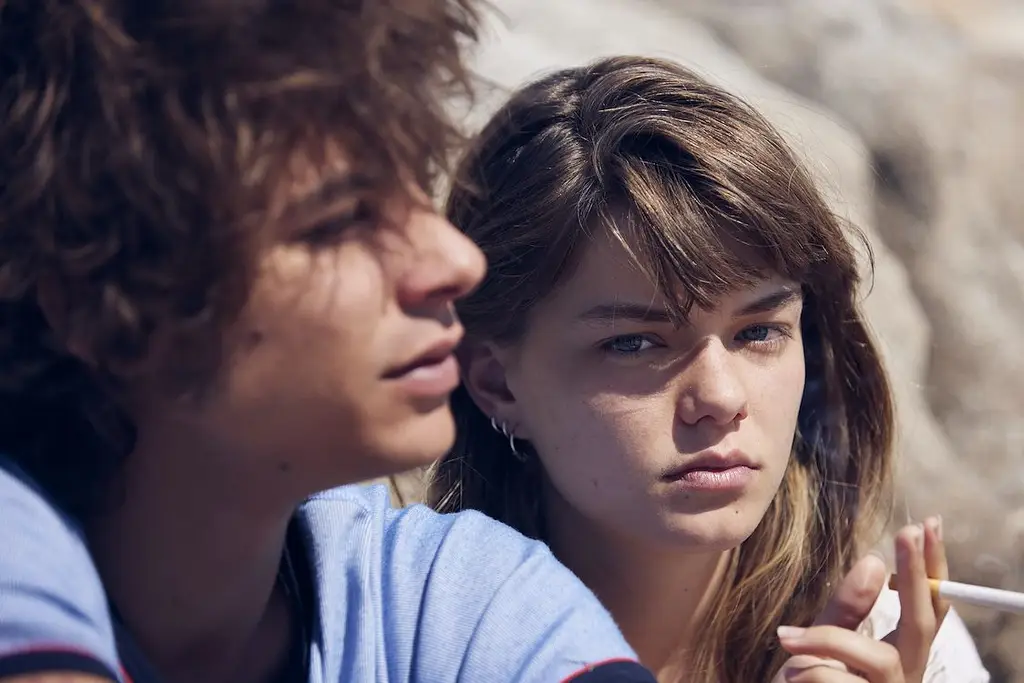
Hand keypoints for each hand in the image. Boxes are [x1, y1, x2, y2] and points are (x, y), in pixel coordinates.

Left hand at [773, 517, 947, 681]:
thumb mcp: (819, 642)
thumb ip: (846, 609)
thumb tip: (875, 561)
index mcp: (897, 660)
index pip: (926, 612)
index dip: (931, 572)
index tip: (929, 524)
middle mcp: (901, 682)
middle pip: (920, 628)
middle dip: (915, 577)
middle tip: (906, 531)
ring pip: (878, 659)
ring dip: (828, 640)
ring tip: (786, 641)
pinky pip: (839, 682)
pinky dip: (810, 672)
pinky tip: (788, 679)